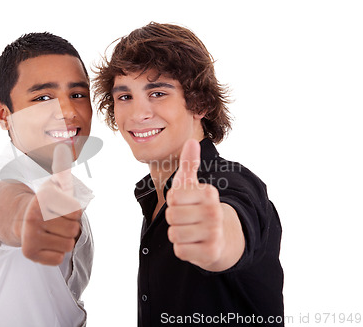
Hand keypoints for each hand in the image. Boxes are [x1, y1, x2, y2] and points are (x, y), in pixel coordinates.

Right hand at [18, 144, 82, 264]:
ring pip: (68, 245)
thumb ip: (63, 168)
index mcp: (43, 198)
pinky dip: (55, 253)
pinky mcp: (29, 253)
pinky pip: (58, 258)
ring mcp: (30, 236)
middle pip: (73, 230)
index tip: (60, 207)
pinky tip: (47, 243)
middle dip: (69, 226)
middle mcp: (33, 217)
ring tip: (52, 232)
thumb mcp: (55, 184)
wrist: (21, 220)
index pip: (76, 211)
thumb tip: (64, 148)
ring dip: (64, 240)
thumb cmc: (46, 203)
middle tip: (56, 221)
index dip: (73, 210)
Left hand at [166, 139, 226, 270]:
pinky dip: (183, 249)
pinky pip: (180, 251)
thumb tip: (191, 141)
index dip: (174, 201)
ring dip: (178, 234)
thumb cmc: (199, 207)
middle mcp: (214, 212)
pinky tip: (194, 244)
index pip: (173, 197)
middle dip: (174, 219)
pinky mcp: (210, 253)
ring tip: (191, 231)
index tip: (185, 203)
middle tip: (187, 219)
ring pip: (174, 234)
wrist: (221, 238)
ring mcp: (214, 233)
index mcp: (209, 193)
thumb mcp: (192, 185)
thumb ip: (189, 164)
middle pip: (172, 216)